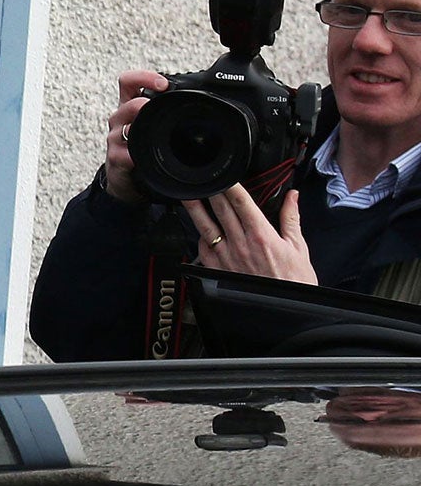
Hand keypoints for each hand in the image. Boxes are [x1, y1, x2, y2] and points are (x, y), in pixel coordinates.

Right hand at [103, 69, 169, 204]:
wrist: (126, 175)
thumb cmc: (142, 144)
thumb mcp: (151, 121)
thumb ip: (168, 108)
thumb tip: (209, 98)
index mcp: (131, 104)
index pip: (129, 82)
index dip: (143, 78)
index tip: (163, 84)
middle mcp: (121, 119)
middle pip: (126, 104)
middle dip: (139, 104)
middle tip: (150, 106)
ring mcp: (116, 138)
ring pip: (122, 128)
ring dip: (134, 128)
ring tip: (145, 131)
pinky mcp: (115, 158)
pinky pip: (123, 154)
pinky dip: (132, 155)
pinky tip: (139, 158)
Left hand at [186, 186, 315, 282]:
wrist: (282, 311)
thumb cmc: (292, 281)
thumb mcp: (298, 246)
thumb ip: (291, 218)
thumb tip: (292, 196)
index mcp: (261, 235)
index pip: (242, 203)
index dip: (230, 186)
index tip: (224, 174)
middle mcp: (240, 244)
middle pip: (221, 211)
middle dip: (211, 192)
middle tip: (202, 178)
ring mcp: (225, 257)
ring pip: (206, 228)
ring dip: (195, 210)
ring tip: (187, 195)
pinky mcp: (216, 270)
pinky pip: (203, 249)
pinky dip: (200, 236)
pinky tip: (198, 228)